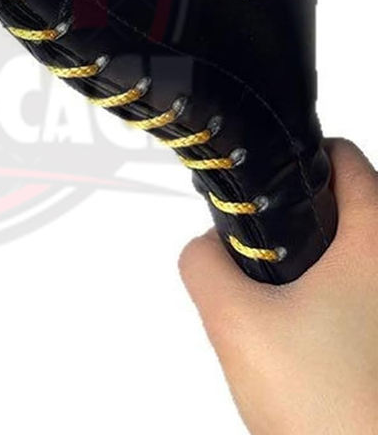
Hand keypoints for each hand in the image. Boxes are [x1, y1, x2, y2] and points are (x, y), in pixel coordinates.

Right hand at [181, 139, 377, 434]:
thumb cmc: (328, 409)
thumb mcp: (234, 322)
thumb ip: (203, 263)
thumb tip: (206, 247)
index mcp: (376, 244)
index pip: (346, 158)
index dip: (300, 154)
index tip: (267, 171)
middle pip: (351, 207)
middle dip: (301, 218)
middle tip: (263, 248)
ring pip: (354, 259)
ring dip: (317, 266)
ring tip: (281, 304)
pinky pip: (359, 302)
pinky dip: (333, 305)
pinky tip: (305, 344)